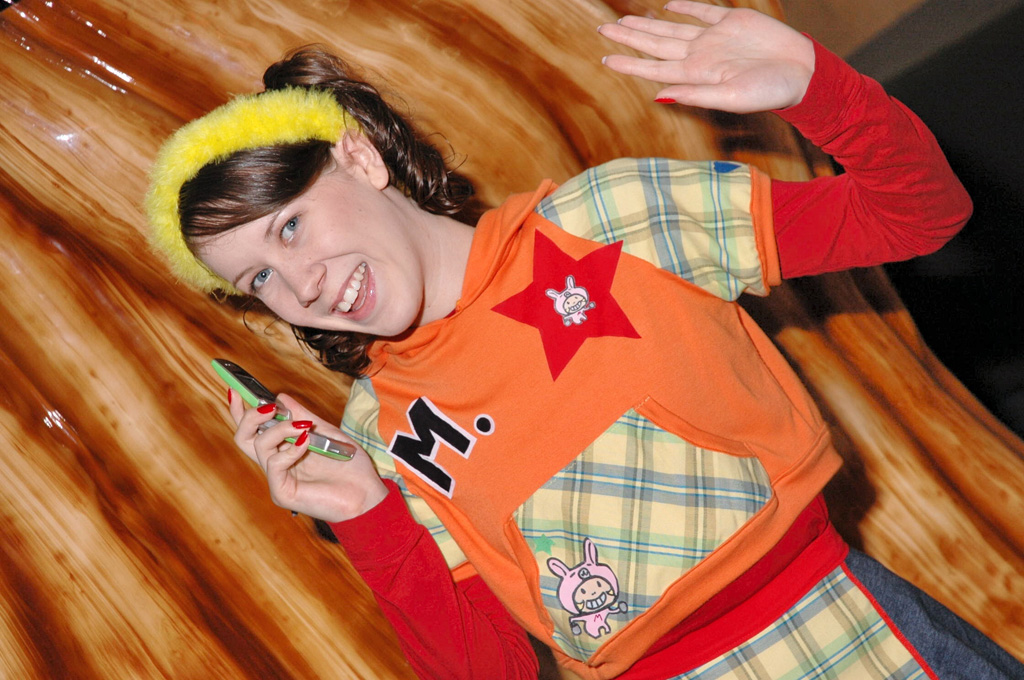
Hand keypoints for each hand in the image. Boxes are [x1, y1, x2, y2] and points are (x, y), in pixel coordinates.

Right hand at [229, 390, 387, 522]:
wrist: (367, 493)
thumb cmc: (350, 466)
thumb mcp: (326, 432)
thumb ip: (303, 416)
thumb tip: (280, 397)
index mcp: (284, 449)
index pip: (253, 430)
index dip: (239, 412)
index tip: (234, 391)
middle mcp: (276, 463)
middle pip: (243, 438)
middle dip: (250, 416)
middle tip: (270, 407)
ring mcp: (277, 479)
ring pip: (259, 445)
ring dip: (280, 429)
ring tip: (304, 427)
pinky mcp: (282, 492)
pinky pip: (274, 464)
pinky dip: (290, 449)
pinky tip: (306, 443)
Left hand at [598, 0, 814, 112]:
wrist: (803, 72)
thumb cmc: (770, 92)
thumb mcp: (732, 99)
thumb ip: (696, 96)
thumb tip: (659, 95)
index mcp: (696, 75)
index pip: (654, 68)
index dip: (629, 63)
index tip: (605, 59)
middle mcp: (700, 56)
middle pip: (656, 45)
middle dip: (629, 38)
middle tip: (603, 30)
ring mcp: (714, 38)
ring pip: (672, 28)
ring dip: (647, 25)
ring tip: (624, 21)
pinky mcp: (733, 21)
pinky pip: (703, 11)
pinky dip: (684, 7)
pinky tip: (666, 6)